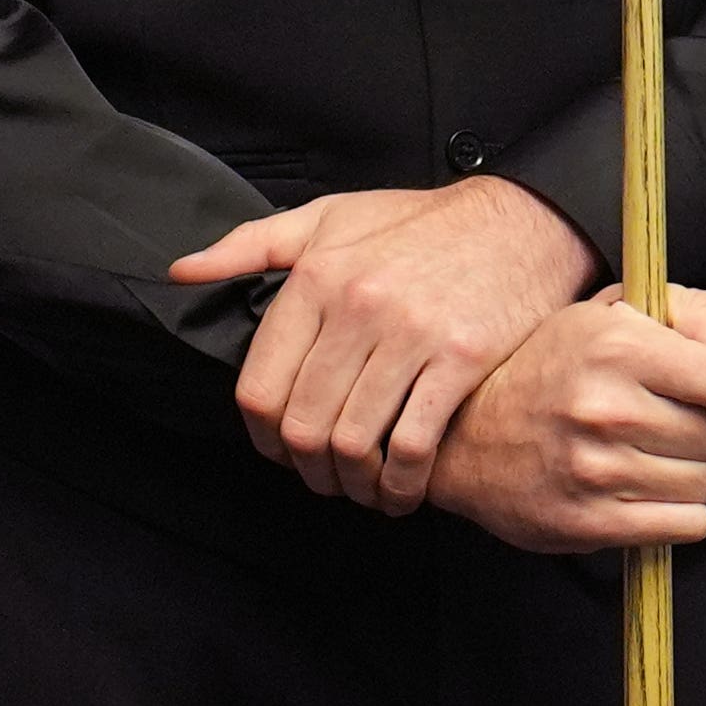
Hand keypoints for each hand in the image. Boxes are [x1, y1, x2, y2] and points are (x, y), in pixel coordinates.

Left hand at [168, 174, 598, 509]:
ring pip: (352, 441)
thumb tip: (182, 271)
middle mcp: (358, 305)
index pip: (260, 388)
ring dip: (353, 484)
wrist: (523, 222)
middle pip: (302, 425)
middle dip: (309, 470)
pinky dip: (401, 483)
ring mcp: (411, 334)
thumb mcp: (331, 216)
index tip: (282, 452)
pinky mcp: (461, 359)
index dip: (264, 439)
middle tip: (326, 479)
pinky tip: (404, 488)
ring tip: (364, 488)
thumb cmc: (423, 224)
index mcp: (318, 276)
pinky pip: (413, 444)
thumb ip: (252, 245)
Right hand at [433, 285, 705, 554]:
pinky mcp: (589, 522)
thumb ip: (698, 316)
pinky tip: (646, 487)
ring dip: (694, 472)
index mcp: (619, 346)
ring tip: (653, 452)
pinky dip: (678, 512)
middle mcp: (607, 408)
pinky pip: (687, 525)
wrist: (468, 433)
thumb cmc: (554, 364)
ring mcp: (597, 470)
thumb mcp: (618, 309)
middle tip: (671, 421)